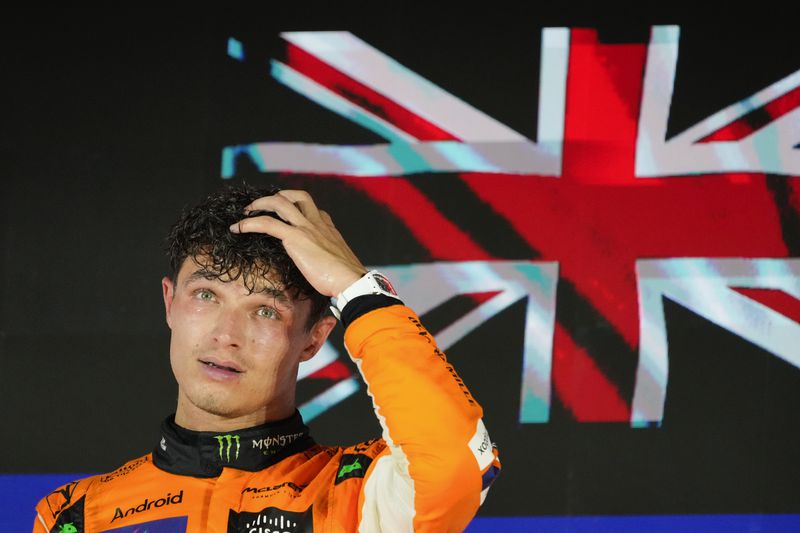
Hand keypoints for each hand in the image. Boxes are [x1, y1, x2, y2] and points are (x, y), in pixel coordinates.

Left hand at [229, 189, 366, 296]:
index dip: (298, 208)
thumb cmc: (345, 278)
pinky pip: (266, 223)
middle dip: (276, 196)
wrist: (350, 281)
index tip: (287, 215)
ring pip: (279, 202)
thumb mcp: (338, 262)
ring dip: (259, 204)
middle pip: (297, 196)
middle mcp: (317, 222)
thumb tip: (322, 267)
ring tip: (245, 212)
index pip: (314, 209)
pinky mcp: (295, 238)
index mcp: (328, 228)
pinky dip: (249, 223)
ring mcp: (306, 227)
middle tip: (261, 206)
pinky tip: (238, 228)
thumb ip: (328, 257)